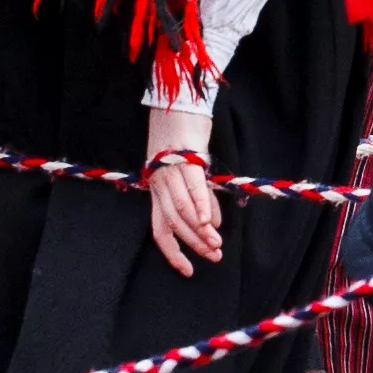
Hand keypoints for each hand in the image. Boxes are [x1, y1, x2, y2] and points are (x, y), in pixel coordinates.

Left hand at [145, 148, 224, 271]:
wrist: (177, 102)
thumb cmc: (184, 137)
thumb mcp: (190, 172)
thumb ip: (200, 198)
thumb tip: (213, 224)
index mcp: (156, 189)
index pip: (161, 229)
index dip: (173, 252)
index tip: (188, 270)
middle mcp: (158, 183)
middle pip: (173, 222)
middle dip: (194, 244)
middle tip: (214, 257)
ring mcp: (169, 170)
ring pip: (181, 208)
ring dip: (200, 230)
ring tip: (217, 245)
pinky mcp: (185, 157)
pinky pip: (192, 187)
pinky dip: (202, 205)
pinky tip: (210, 222)